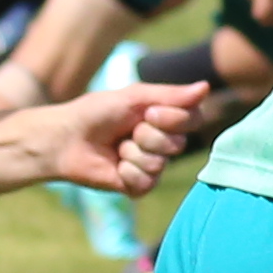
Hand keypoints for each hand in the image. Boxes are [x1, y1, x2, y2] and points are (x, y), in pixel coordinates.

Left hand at [0, 77, 206, 200]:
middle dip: (148, 135)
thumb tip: (206, 87)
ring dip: (133, 154)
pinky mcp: (137, 186)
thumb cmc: (96, 112)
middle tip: (126, 131)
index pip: (193, 120)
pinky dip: (127, 172)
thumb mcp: (134, 97)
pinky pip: (147, 182)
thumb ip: (171, 95)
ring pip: (160, 164)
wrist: (65, 138)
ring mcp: (151, 165)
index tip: (148, 112)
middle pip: (178, 144)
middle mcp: (162, 143)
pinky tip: (114, 166)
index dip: (173, 119)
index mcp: (165, 118)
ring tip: (116, 148)